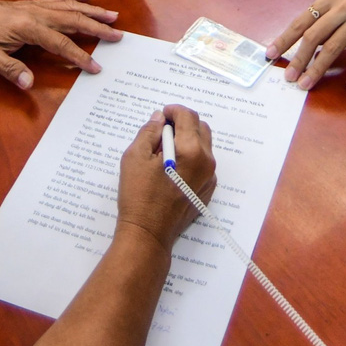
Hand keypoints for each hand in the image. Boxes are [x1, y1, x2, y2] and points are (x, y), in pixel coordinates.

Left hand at [0, 0, 122, 89]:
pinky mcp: (34, 3)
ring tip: (113, 16)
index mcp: (27, 27)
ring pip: (70, 7)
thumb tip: (28, 83)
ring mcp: (36, 5)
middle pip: (73, 20)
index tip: (95, 67)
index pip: (60, 43)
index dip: (79, 56)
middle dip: (97, 29)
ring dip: (93, 11)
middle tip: (118, 36)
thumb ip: (9, 69)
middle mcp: (36, 13)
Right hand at [116, 105, 214, 249]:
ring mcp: (209, 178)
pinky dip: (191, 157)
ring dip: (188, 140)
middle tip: (163, 131)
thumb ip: (149, 132)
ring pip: (204, 146)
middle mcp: (206, 162)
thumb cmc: (139, 196)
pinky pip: (203, 164)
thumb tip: (159, 119)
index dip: (174, 111)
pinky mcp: (207, 190)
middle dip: (183, 124)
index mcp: (190, 150)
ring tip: (165, 150)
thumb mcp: (135, 157)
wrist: (148, 233)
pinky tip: (172, 168)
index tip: (162, 115)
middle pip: (201, 128)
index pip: (188, 117)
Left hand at [268, 0, 345, 91]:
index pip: (301, 20)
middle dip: (298, 59)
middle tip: (289, 77)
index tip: (271, 53)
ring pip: (334, 46)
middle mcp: (343, 7)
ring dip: (318, 68)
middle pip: (313, 36)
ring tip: (307, 84)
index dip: (285, 38)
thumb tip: (316, 29)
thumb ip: (331, 6)